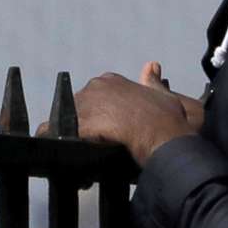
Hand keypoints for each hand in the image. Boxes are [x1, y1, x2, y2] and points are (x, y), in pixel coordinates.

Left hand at [42, 60, 205, 167]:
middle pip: (73, 110)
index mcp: (111, 81)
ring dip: (69, 141)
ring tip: (76, 161)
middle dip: (78, 130)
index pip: (90, 99)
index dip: (92, 119)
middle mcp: (96, 87)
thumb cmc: (169, 122)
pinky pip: (59, 133)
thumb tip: (151, 66)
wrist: (168, 139)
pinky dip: (60, 146)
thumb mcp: (164, 96)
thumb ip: (153, 83)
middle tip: (86, 151)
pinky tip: (65, 158)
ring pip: (65, 123)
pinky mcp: (84, 122)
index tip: (97, 134)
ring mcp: (88, 103)